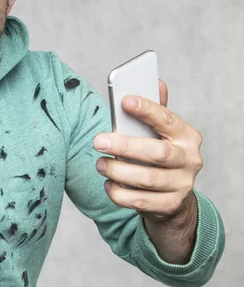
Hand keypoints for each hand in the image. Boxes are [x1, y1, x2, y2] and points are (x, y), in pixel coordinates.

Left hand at [93, 80, 202, 222]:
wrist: (172, 197)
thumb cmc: (160, 154)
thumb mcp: (160, 132)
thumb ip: (156, 110)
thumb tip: (155, 81)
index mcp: (187, 136)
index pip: (167, 120)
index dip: (146, 110)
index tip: (124, 101)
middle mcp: (190, 160)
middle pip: (156, 153)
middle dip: (124, 146)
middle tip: (97, 141)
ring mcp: (182, 185)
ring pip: (146, 179)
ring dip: (117, 170)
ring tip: (99, 164)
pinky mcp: (169, 206)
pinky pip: (139, 201)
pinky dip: (119, 192)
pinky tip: (108, 184)